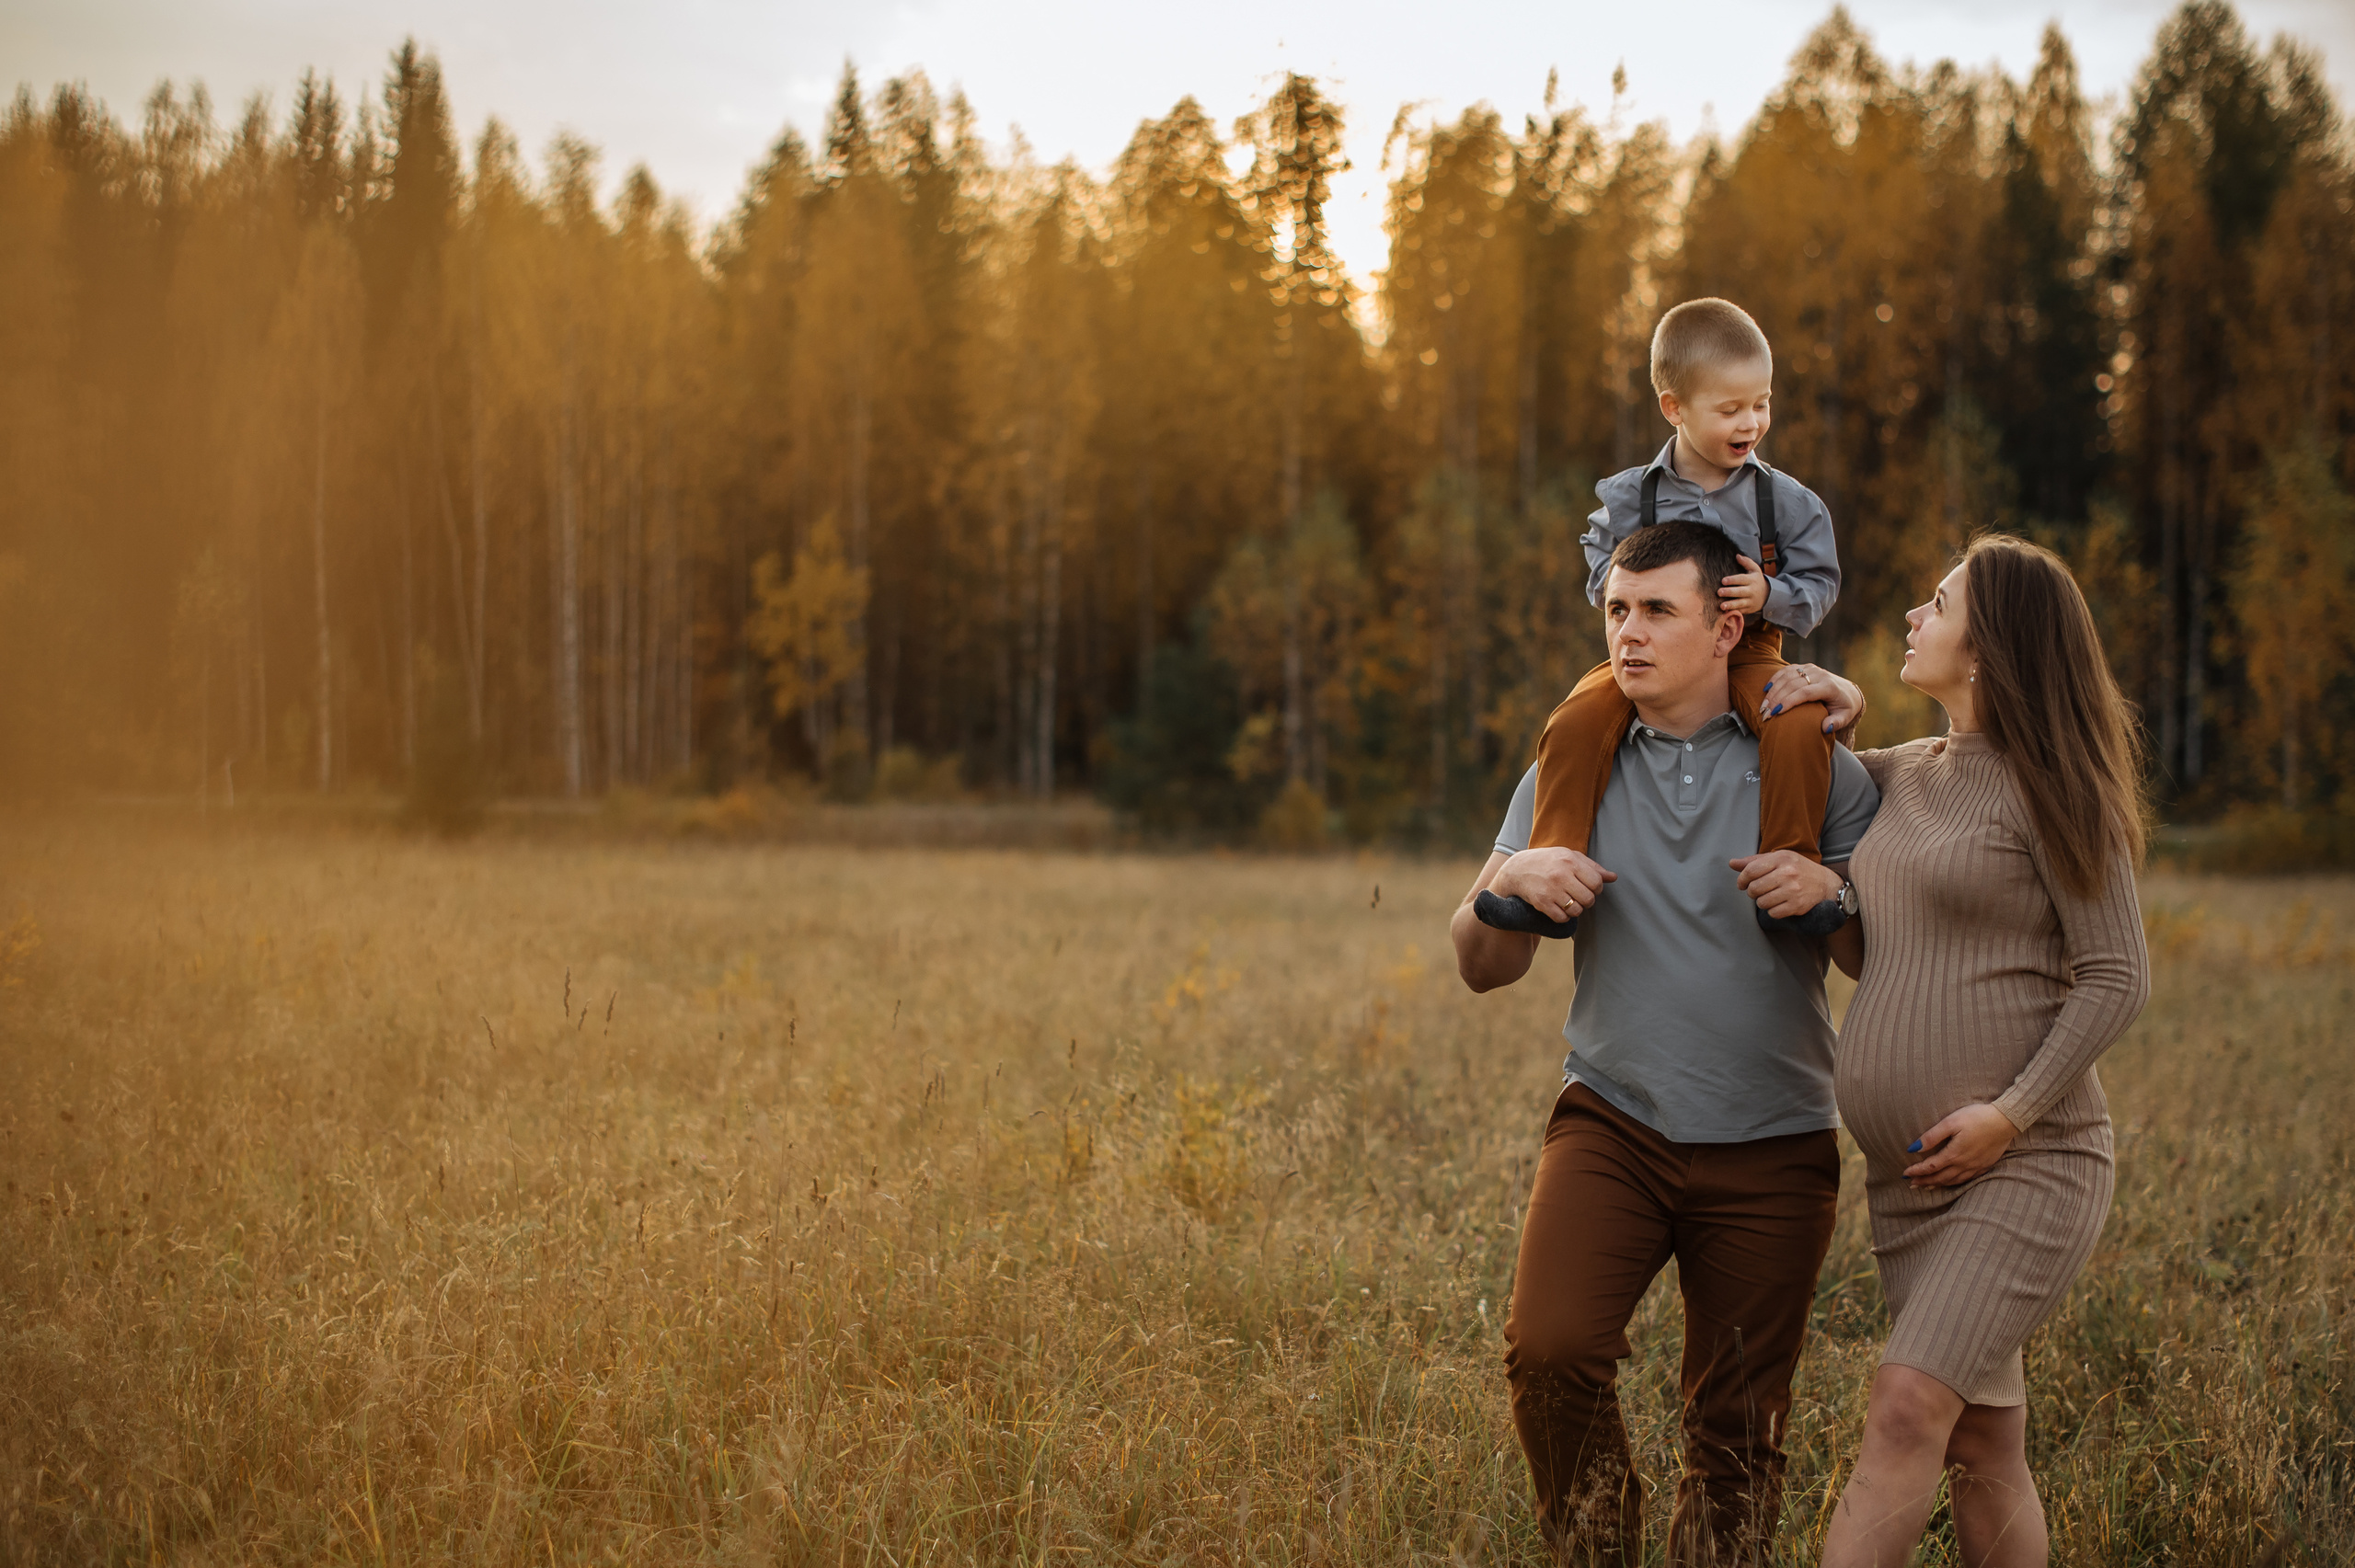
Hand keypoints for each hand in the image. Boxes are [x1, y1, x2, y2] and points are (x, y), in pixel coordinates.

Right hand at [1489, 847, 1616, 924]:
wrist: (1517, 870)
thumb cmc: (1548, 862)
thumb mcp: (1569, 856)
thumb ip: (1592, 867)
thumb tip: (1613, 877)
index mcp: (1570, 860)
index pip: (1596, 882)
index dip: (1595, 888)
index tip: (1587, 887)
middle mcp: (1561, 874)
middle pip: (1589, 899)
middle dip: (1586, 901)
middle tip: (1578, 896)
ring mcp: (1550, 889)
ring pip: (1576, 910)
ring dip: (1575, 910)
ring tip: (1568, 902)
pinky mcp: (1541, 902)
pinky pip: (1562, 918)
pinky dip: (1563, 916)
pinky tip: (1558, 908)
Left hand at [1719, 557, 1768, 616]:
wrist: (1768, 595)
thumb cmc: (1756, 580)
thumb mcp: (1755, 570)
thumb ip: (1747, 562)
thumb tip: (1737, 556)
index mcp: (1752, 580)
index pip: (1741, 579)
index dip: (1732, 580)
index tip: (1723, 580)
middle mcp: (1751, 591)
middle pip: (1740, 592)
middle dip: (1729, 592)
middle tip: (1719, 592)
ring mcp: (1750, 601)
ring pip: (1740, 603)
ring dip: (1731, 605)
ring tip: (1722, 606)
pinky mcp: (1748, 609)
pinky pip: (1741, 611)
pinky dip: (1733, 612)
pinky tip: (1724, 613)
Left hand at [1729, 851, 1842, 918]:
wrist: (1826, 884)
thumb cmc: (1798, 869)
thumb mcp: (1779, 859)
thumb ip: (1755, 861)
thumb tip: (1732, 863)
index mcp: (1781, 858)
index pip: (1750, 870)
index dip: (1742, 879)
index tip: (1742, 884)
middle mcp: (1788, 873)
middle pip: (1754, 888)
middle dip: (1752, 892)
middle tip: (1758, 891)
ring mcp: (1793, 890)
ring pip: (1762, 902)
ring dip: (1762, 902)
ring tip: (1770, 896)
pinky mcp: (1797, 905)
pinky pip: (1773, 913)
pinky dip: (1772, 911)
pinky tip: (1779, 904)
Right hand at [1759, 663, 1866, 735]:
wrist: (1848, 692)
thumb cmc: (1844, 707)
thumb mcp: (1845, 717)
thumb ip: (1837, 722)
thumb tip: (1825, 727)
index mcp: (1829, 687)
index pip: (1806, 692)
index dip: (1789, 701)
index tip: (1776, 713)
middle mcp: (1820, 675)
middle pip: (1793, 684)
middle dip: (1776, 698)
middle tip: (1764, 713)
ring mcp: (1811, 669)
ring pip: (1788, 676)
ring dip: (1773, 690)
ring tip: (1763, 706)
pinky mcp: (1805, 667)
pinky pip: (1787, 670)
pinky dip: (1775, 679)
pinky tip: (1766, 690)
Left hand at [1903, 1103, 2019, 1188]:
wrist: (2005, 1121)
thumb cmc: (1977, 1117)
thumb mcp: (1951, 1122)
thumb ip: (1932, 1136)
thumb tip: (1913, 1148)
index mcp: (1954, 1154)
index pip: (1930, 1167)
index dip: (1916, 1171)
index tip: (1905, 1174)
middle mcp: (1964, 1165)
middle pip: (1940, 1178)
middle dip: (1924, 1182)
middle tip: (1911, 1184)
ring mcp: (1976, 1167)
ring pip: (1953, 1181)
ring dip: (1938, 1185)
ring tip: (1926, 1187)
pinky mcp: (1985, 1166)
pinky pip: (1966, 1180)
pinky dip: (1954, 1183)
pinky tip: (1950, 1182)